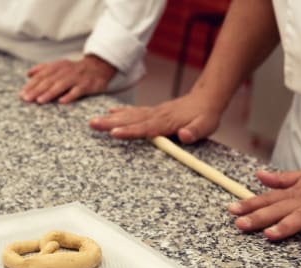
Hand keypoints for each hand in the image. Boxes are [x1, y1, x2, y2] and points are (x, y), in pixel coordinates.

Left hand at [19, 55, 115, 103]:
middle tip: (26, 99)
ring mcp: (76, 78)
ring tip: (39, 101)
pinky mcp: (87, 85)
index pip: (41, 76)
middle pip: (49, 81)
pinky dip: (70, 95)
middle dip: (36, 90)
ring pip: (61, 85)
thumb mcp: (59, 66)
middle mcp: (65, 71)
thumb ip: (43, 69)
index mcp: (57, 66)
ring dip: (50, 93)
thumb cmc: (75, 70)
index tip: (21, 94)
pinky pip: (77, 91)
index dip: (31, 85)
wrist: (98, 67)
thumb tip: (28, 74)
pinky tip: (62, 101)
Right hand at [88, 92, 221, 142]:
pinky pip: (134, 112)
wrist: (207, 98)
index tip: (114, 133)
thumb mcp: (206, 126)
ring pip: (129, 115)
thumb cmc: (206, 115)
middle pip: (130, 120)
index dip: (129, 131)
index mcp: (167, 122)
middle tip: (92, 124)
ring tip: (93, 121)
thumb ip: (195, 132)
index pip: (145, 128)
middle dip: (110, 123)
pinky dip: (121, 112)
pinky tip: (110, 113)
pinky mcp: (153, 112)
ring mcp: (153, 112)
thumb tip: (184, 136)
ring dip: (110, 118)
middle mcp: (157, 115)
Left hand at [228, 161, 300, 241]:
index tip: (232, 211)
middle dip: (259, 217)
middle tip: (240, 225)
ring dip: (286, 225)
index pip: (269, 198)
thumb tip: (258, 176)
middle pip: (279, 209)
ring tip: (270, 234)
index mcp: (296, 191)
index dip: (250, 204)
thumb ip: (281, 180)